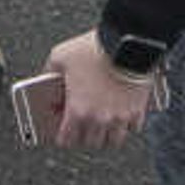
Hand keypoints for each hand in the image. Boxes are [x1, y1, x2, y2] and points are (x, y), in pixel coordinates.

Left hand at [39, 30, 157, 150]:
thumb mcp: (60, 56)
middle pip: (90, 142)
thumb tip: (45, 80)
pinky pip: (133, 128)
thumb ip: (49, 72)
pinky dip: (126, 125)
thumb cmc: (92, 49)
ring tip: (102, 125)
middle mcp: (99, 119)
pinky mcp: (138, 109)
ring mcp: (120, 117)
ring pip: (113, 140)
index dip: (61, 134)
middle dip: (83, 135)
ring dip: (106, 135)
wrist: (127, 41)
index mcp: (78, 111)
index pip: (66, 139)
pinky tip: (121, 115)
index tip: (61, 127)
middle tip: (81, 125)